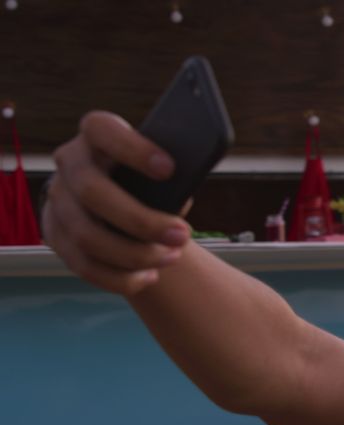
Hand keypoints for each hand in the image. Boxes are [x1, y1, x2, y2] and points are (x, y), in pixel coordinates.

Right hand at [43, 111, 190, 295]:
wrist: (120, 199)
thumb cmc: (148, 178)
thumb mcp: (159, 168)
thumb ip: (171, 173)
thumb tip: (189, 187)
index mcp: (96, 136)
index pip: (101, 129)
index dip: (132, 148)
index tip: (170, 169)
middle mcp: (69, 164)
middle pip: (93, 193)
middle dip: (142, 220)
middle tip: (183, 234)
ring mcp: (57, 201)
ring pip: (87, 236)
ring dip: (135, 254)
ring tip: (171, 257)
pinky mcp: (55, 235)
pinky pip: (83, 265)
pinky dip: (120, 277)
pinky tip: (150, 277)